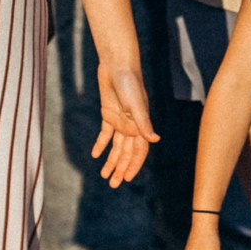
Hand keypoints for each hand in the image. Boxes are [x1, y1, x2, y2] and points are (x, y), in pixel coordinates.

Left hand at [88, 61, 158, 189]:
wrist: (117, 65)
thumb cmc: (129, 83)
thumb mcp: (136, 104)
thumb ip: (143, 123)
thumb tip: (155, 140)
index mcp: (140, 125)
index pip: (139, 151)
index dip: (133, 165)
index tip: (126, 179)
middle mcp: (131, 125)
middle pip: (126, 152)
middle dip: (120, 168)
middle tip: (113, 184)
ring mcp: (120, 120)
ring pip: (116, 146)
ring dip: (111, 160)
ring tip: (104, 175)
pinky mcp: (109, 113)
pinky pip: (105, 134)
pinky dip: (101, 144)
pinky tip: (95, 155)